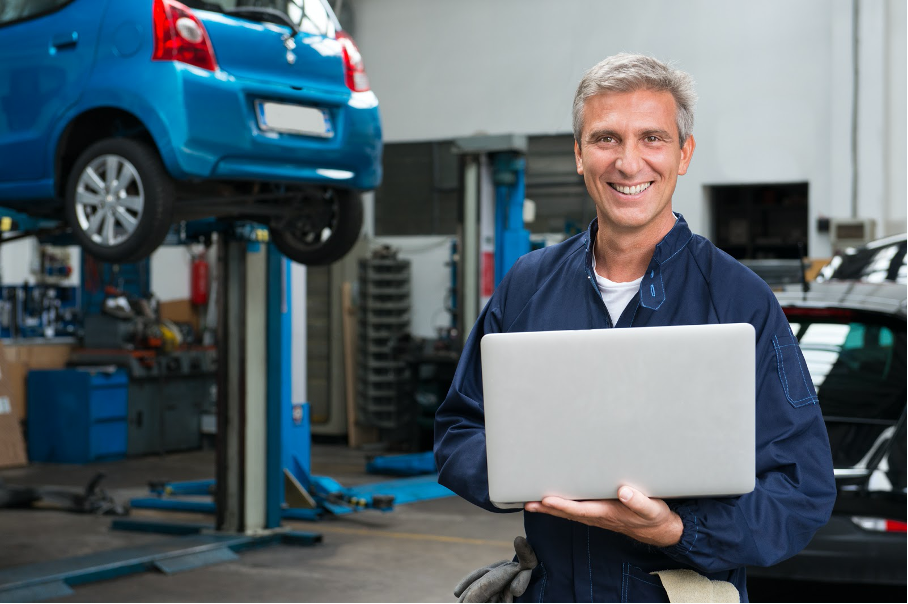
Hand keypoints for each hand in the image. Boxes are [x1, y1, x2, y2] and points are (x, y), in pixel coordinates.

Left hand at [524, 486, 682, 547]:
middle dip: (548, 508)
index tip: (547, 499)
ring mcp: (597, 515)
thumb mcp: (652, 508)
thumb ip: (639, 501)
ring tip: (532, 503)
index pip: (581, 509)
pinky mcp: (599, 512)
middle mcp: (599, 516)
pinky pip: (576, 510)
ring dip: (550, 508)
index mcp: (609, 513)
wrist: (658, 529)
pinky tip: (551, 502)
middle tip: (528, 503)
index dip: (563, 505)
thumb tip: (623, 491)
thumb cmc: (654, 516)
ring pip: (570, 512)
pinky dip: (561, 506)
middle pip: (569, 512)